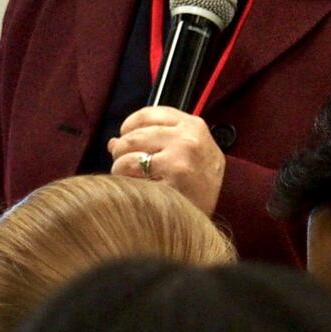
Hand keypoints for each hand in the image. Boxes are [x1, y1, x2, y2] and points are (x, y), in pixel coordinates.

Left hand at [108, 106, 225, 212]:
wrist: (217, 218)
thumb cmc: (200, 183)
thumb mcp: (189, 151)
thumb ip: (156, 138)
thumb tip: (113, 142)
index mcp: (193, 126)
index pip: (148, 113)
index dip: (130, 125)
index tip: (125, 135)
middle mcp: (187, 140)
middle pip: (133, 135)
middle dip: (121, 150)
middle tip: (123, 163)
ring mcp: (179, 162)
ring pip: (127, 154)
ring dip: (120, 167)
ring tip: (128, 177)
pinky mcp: (169, 185)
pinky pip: (130, 176)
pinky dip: (126, 182)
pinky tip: (135, 189)